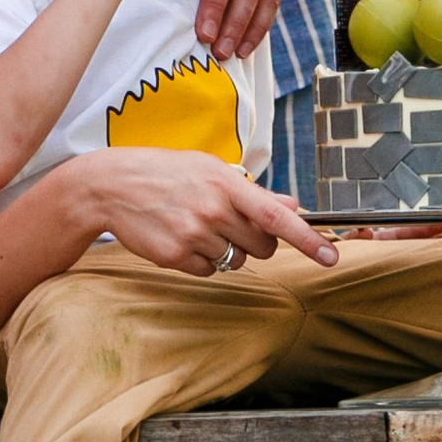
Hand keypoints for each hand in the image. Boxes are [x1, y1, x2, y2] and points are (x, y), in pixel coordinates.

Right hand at [82, 149, 335, 278]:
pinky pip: (208, 272)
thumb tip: (292, 204)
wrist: (110, 185)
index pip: (277, 216)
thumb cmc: (164, 172)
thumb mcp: (208, 169)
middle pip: (262, 246)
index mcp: (226, 183)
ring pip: (235, 260)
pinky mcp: (174, 257)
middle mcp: (212, 210)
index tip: (331, 257)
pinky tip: (180, 238)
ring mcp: (192, 234)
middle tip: (232, 226)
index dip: (308, 238)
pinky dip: (200, 261)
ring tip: (196, 225)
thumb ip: (251, 191)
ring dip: (224, 249)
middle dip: (257, 242)